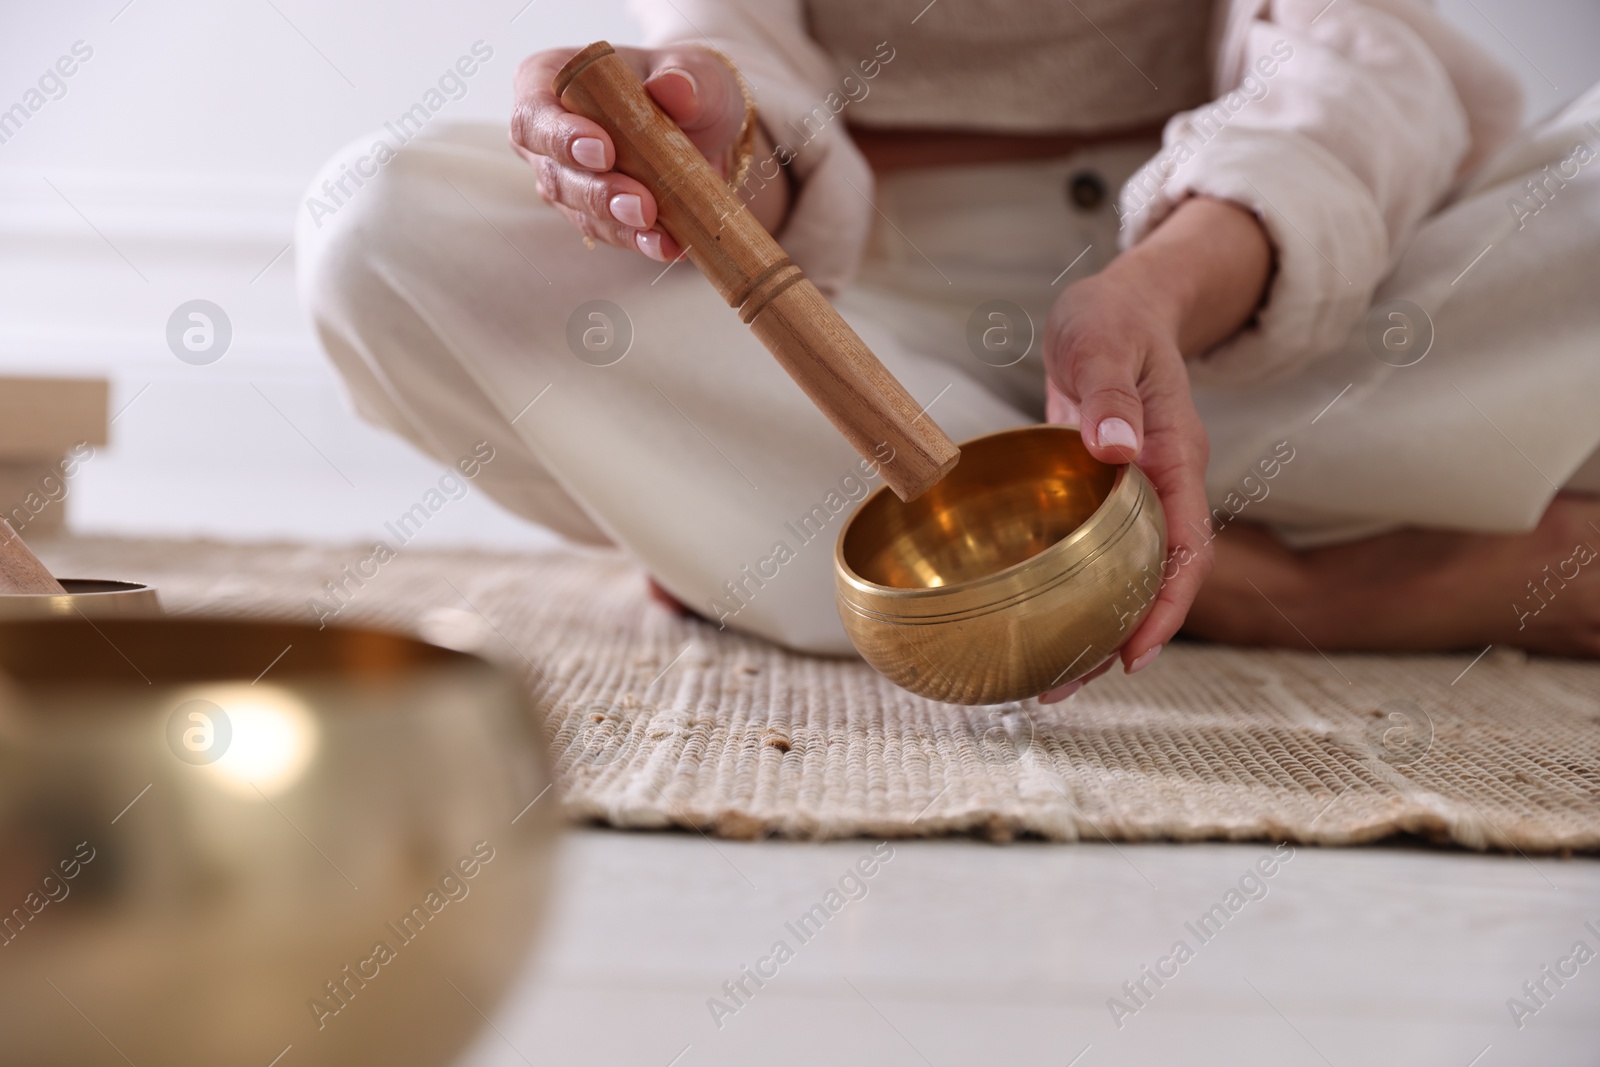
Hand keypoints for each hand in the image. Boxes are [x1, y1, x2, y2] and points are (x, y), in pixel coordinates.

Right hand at [510, 45, 780, 260]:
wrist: (706, 125)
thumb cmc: (684, 86)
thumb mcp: (696, 71)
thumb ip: (687, 77)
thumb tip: (675, 89)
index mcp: (549, 80)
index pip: (534, 114)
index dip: (560, 137)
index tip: (603, 151)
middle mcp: (545, 134)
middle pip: (554, 172)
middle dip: (598, 192)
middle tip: (641, 204)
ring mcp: (563, 178)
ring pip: (577, 209)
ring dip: (617, 224)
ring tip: (656, 229)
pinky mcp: (590, 213)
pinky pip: (607, 232)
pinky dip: (638, 240)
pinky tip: (666, 244)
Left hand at [1036, 197, 1271, 700]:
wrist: (1120, 304)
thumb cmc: (1113, 316)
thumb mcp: (1105, 342)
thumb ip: (1109, 394)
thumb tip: (1118, 450)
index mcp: (1175, 457)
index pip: (1186, 549)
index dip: (1165, 606)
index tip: (1133, 653)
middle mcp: (1162, 485)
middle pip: (1155, 580)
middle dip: (1119, 639)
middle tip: (1060, 687)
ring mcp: (1133, 494)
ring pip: (1122, 574)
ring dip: (1090, 624)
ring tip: (1041, 677)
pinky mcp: (1102, 495)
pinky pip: (1093, 552)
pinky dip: (1070, 587)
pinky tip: (1030, 614)